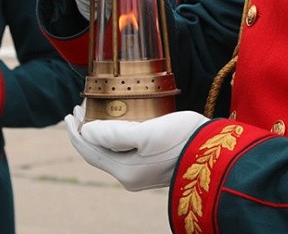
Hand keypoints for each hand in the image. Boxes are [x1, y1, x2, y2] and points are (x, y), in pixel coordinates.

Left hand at [65, 102, 208, 190]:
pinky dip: (115, 138)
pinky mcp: (154, 166)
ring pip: (111, 153)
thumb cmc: (183, 139)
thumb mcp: (147, 132)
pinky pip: (125, 152)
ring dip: (100, 135)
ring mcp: (142, 173)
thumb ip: (114, 133)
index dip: (76, 133)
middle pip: (98, 153)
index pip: (89, 151)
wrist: (217, 153)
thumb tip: (87, 132)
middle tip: (80, 110)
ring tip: (95, 115)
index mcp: (125, 171)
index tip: (70, 113)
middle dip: (86, 133)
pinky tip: (121, 125)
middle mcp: (130, 177)